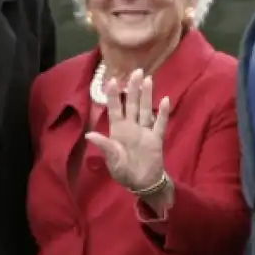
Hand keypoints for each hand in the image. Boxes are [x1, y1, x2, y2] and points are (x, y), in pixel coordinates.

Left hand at [85, 69, 170, 190]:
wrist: (142, 183)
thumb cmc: (124, 171)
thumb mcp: (112, 160)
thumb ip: (104, 146)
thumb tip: (89, 134)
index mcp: (118, 130)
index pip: (115, 109)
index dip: (113, 95)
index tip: (112, 80)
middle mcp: (131, 126)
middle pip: (132, 104)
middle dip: (133, 88)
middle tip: (136, 71)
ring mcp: (145, 131)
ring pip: (145, 109)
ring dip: (147, 95)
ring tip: (148, 79)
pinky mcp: (156, 139)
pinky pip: (160, 124)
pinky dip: (162, 113)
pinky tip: (165, 100)